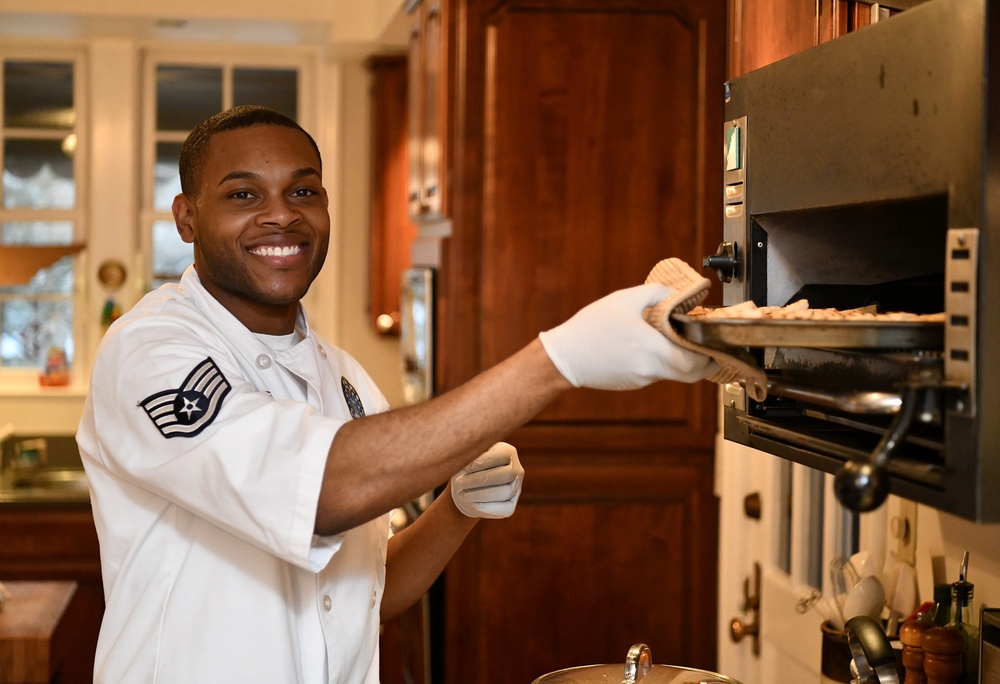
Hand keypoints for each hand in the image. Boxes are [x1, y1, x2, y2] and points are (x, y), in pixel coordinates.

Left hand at [451, 442, 523, 518]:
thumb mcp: (468, 458)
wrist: (466, 487)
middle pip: (506, 474)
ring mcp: (516, 488)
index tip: (464, 468)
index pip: (502, 455)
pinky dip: (488, 507)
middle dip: (480, 479)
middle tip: (459, 482)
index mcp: (508, 452)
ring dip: (481, 494)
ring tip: (462, 494)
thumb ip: (471, 457)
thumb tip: (466, 460)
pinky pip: (505, 508)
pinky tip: (473, 503)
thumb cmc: (466, 468)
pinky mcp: (511, 505)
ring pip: (505, 492)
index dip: (483, 462)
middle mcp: (516, 470)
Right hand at [537, 283, 716, 389]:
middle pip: (690, 374)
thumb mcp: (625, 299)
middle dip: (701, 362)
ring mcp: (641, 379)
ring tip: (672, 339)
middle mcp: (651, 369)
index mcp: (653, 349)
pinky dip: (659, 362)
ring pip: (672, 373)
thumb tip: (678, 294)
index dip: (708, 355)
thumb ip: (657, 292)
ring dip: (678, 359)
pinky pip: (654, 373)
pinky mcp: (632, 383)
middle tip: (704, 347)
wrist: (564, 357)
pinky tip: (648, 347)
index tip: (713, 343)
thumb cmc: (591, 327)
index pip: (695, 362)